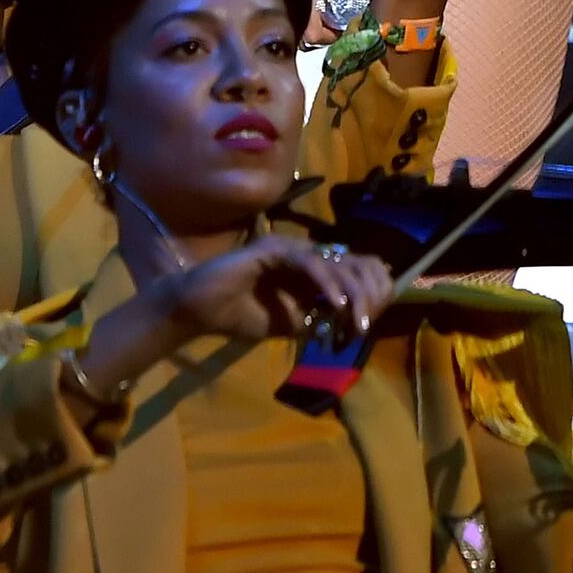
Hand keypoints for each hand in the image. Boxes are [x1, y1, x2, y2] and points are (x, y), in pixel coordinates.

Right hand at [163, 230, 394, 347]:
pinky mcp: (275, 248)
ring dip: (352, 294)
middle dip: (369, 294)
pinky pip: (311, 263)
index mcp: (313, 269)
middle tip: (363, 324)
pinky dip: (327, 284)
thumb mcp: (291, 322)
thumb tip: (351, 319)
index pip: (357, 269)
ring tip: (356, 320)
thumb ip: (318, 316)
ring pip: (338, 263)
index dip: (372, 291)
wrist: (200, 311)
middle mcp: (307, 253)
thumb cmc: (241, 315)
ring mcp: (291, 247)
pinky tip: (336, 303)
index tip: (370, 321)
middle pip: (356, 263)